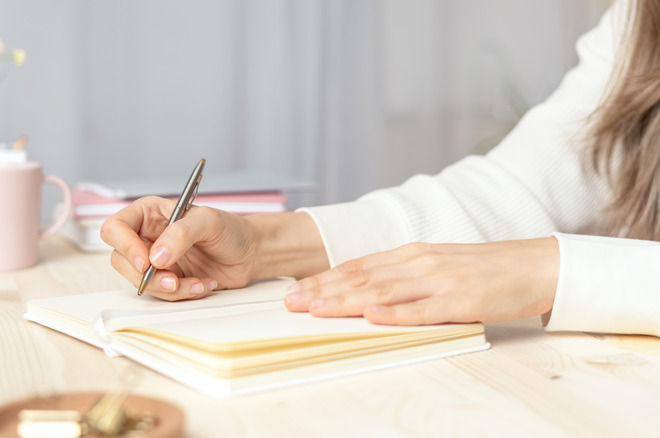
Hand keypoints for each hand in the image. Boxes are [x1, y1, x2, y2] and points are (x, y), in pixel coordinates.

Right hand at [101, 197, 259, 300]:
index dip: (125, 246)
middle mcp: (146, 237)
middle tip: (173, 279)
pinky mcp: (166, 280)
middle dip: (147, 276)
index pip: (115, 228)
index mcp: (148, 214)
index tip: (146, 261)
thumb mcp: (208, 221)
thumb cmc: (230, 229)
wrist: (249, 253)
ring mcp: (154, 261)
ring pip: (140, 282)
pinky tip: (203, 284)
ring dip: (169, 288)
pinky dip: (182, 294)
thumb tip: (156, 256)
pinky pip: (161, 294)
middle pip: (121, 260)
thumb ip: (181, 234)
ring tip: (198, 282)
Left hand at [284, 237, 559, 324]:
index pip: (358, 267)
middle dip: (322, 291)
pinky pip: (422, 310)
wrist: (535, 265)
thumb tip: (368, 292)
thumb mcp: (436, 266)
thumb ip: (403, 276)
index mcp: (411, 254)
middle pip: (362, 278)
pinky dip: (394, 314)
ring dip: (346, 301)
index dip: (324, 279)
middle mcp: (419, 263)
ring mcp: (438, 281)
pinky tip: (371, 317)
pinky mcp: (460, 301)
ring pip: (383, 292)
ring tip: (316, 309)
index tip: (296, 290)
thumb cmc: (484, 269)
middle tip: (290, 303)